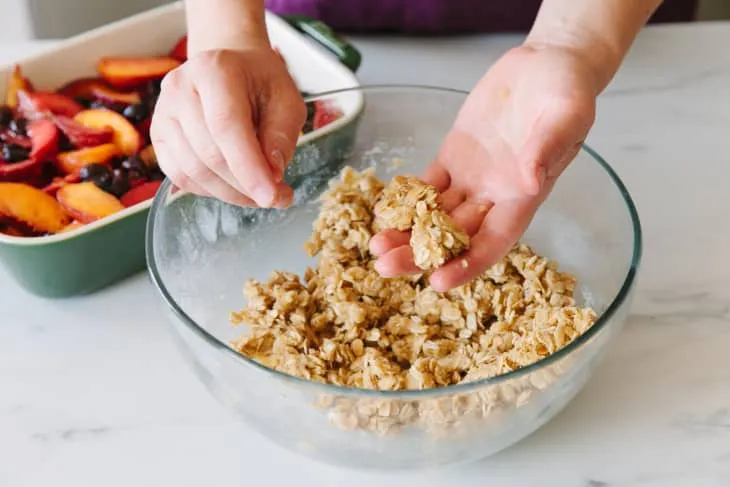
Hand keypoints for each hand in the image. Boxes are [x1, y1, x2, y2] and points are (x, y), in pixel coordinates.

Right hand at [150, 47, 305, 207]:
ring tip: (259, 193)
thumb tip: (271, 175)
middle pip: (209, 153)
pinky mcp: (158, 136)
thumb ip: (282, 136)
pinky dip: (211, 190)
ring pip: (193, 171)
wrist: (229, 69)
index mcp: (214, 69)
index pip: (227, 126)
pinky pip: (181, 176)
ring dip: (231, 192)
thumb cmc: (260, 83)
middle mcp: (180, 88)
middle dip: (245, 186)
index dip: (249, 167)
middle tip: (277, 197)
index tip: (272, 197)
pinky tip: (234, 186)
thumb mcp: (286, 101)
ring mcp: (163, 113)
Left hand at [370, 43, 599, 290]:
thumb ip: (547, 148)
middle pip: (454, 237)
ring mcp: (472, 178)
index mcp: (524, 196)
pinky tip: (384, 210)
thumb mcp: (566, 115)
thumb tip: (529, 181)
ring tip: (375, 247)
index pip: (493, 242)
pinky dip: (406, 197)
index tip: (437, 282)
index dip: (467, 264)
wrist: (548, 64)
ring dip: (405, 232)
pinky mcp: (454, 156)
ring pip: (434, 215)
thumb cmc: (568, 92)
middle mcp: (494, 196)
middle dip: (421, 255)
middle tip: (386, 267)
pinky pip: (427, 184)